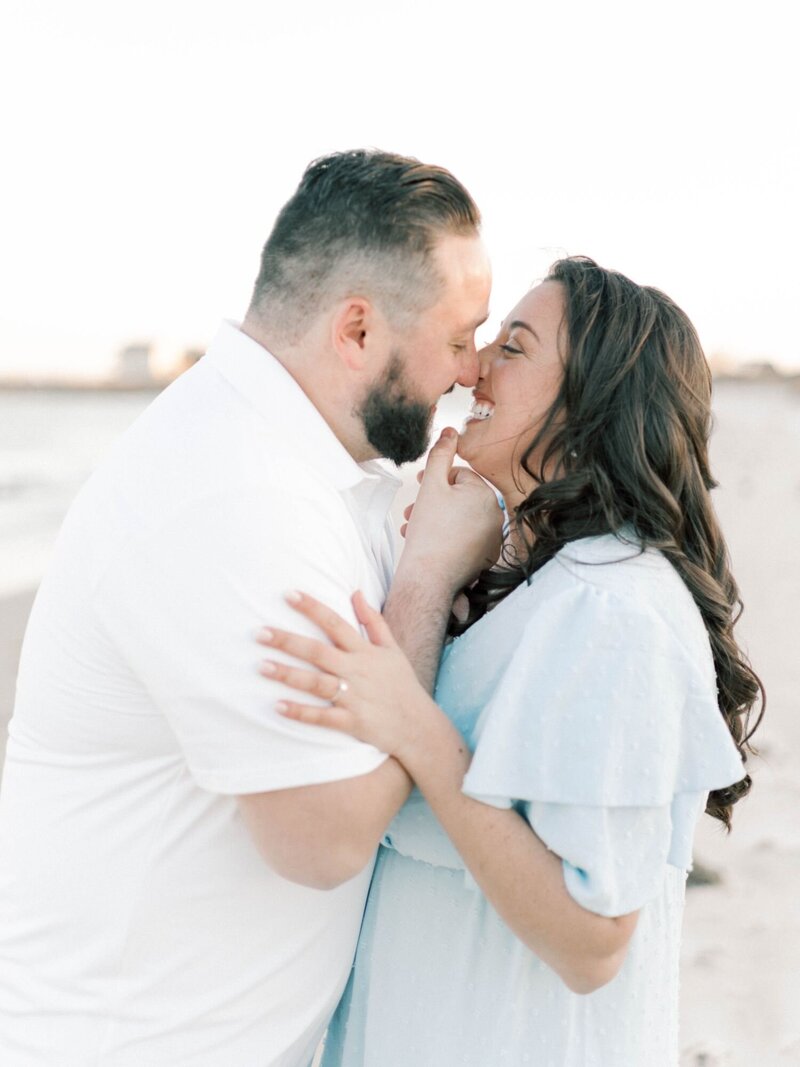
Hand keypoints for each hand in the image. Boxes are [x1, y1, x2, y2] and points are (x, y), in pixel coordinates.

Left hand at [257, 590, 437, 765]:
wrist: (419, 726)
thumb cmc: (402, 685)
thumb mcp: (392, 649)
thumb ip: (373, 621)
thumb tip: (355, 592)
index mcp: (365, 651)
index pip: (335, 622)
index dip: (312, 607)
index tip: (288, 594)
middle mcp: (358, 671)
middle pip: (318, 651)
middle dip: (288, 641)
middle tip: (259, 632)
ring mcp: (354, 697)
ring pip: (316, 684)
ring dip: (288, 675)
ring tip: (261, 666)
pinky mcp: (353, 722)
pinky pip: (322, 717)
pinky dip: (300, 712)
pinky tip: (278, 706)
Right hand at [398, 428, 503, 595]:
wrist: (429, 579)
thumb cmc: (429, 533)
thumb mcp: (431, 485)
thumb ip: (440, 455)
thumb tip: (451, 431)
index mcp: (486, 496)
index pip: (459, 476)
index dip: (435, 481)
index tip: (419, 489)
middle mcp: (496, 517)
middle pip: (460, 498)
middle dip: (434, 502)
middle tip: (413, 511)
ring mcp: (492, 539)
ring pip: (460, 519)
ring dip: (436, 519)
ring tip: (416, 528)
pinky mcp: (485, 557)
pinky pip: (465, 538)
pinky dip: (448, 537)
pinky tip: (430, 542)